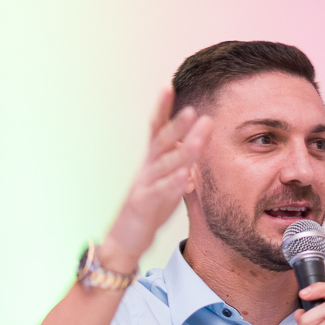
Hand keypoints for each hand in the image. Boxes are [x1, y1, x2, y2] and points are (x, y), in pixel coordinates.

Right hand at [101, 88, 212, 272]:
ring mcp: (144, 185)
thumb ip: (178, 163)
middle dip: (177, 125)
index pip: (156, 129)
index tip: (168, 86)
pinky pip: (161, 192)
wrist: (125, 237)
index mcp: (152, 161)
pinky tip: (187, 175)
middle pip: (162, 142)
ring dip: (183, 150)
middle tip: (193, 110)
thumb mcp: (166, 181)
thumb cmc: (148, 209)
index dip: (161, 109)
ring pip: (164, 164)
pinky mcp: (144, 204)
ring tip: (199, 138)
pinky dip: (174, 183)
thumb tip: (194, 146)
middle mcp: (146, 168)